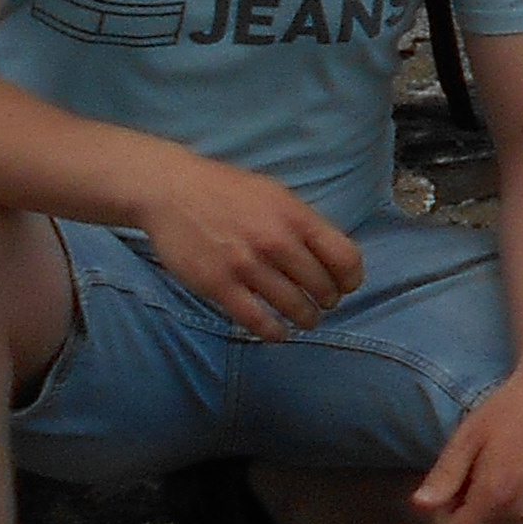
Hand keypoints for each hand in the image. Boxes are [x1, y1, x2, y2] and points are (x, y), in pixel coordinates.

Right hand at [133, 160, 363, 343]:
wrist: (171, 191)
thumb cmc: (226, 190)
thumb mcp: (275, 194)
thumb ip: (302, 223)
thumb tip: (330, 254)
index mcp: (295, 216)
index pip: (344, 257)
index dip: (351, 278)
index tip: (346, 286)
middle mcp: (276, 241)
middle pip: (322, 286)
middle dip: (328, 300)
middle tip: (323, 304)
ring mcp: (247, 265)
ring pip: (293, 306)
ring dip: (305, 319)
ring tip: (305, 320)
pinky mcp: (219, 285)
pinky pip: (256, 320)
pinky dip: (273, 332)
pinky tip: (277, 333)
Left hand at [411, 366, 522, 523]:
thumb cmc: (510, 408)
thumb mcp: (469, 435)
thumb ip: (445, 475)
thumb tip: (421, 505)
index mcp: (495, 496)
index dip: (443, 522)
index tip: (447, 494)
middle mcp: (522, 510)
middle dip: (472, 505)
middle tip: (476, 467)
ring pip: (507, 518)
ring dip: (498, 500)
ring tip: (503, 462)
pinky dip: (522, 496)